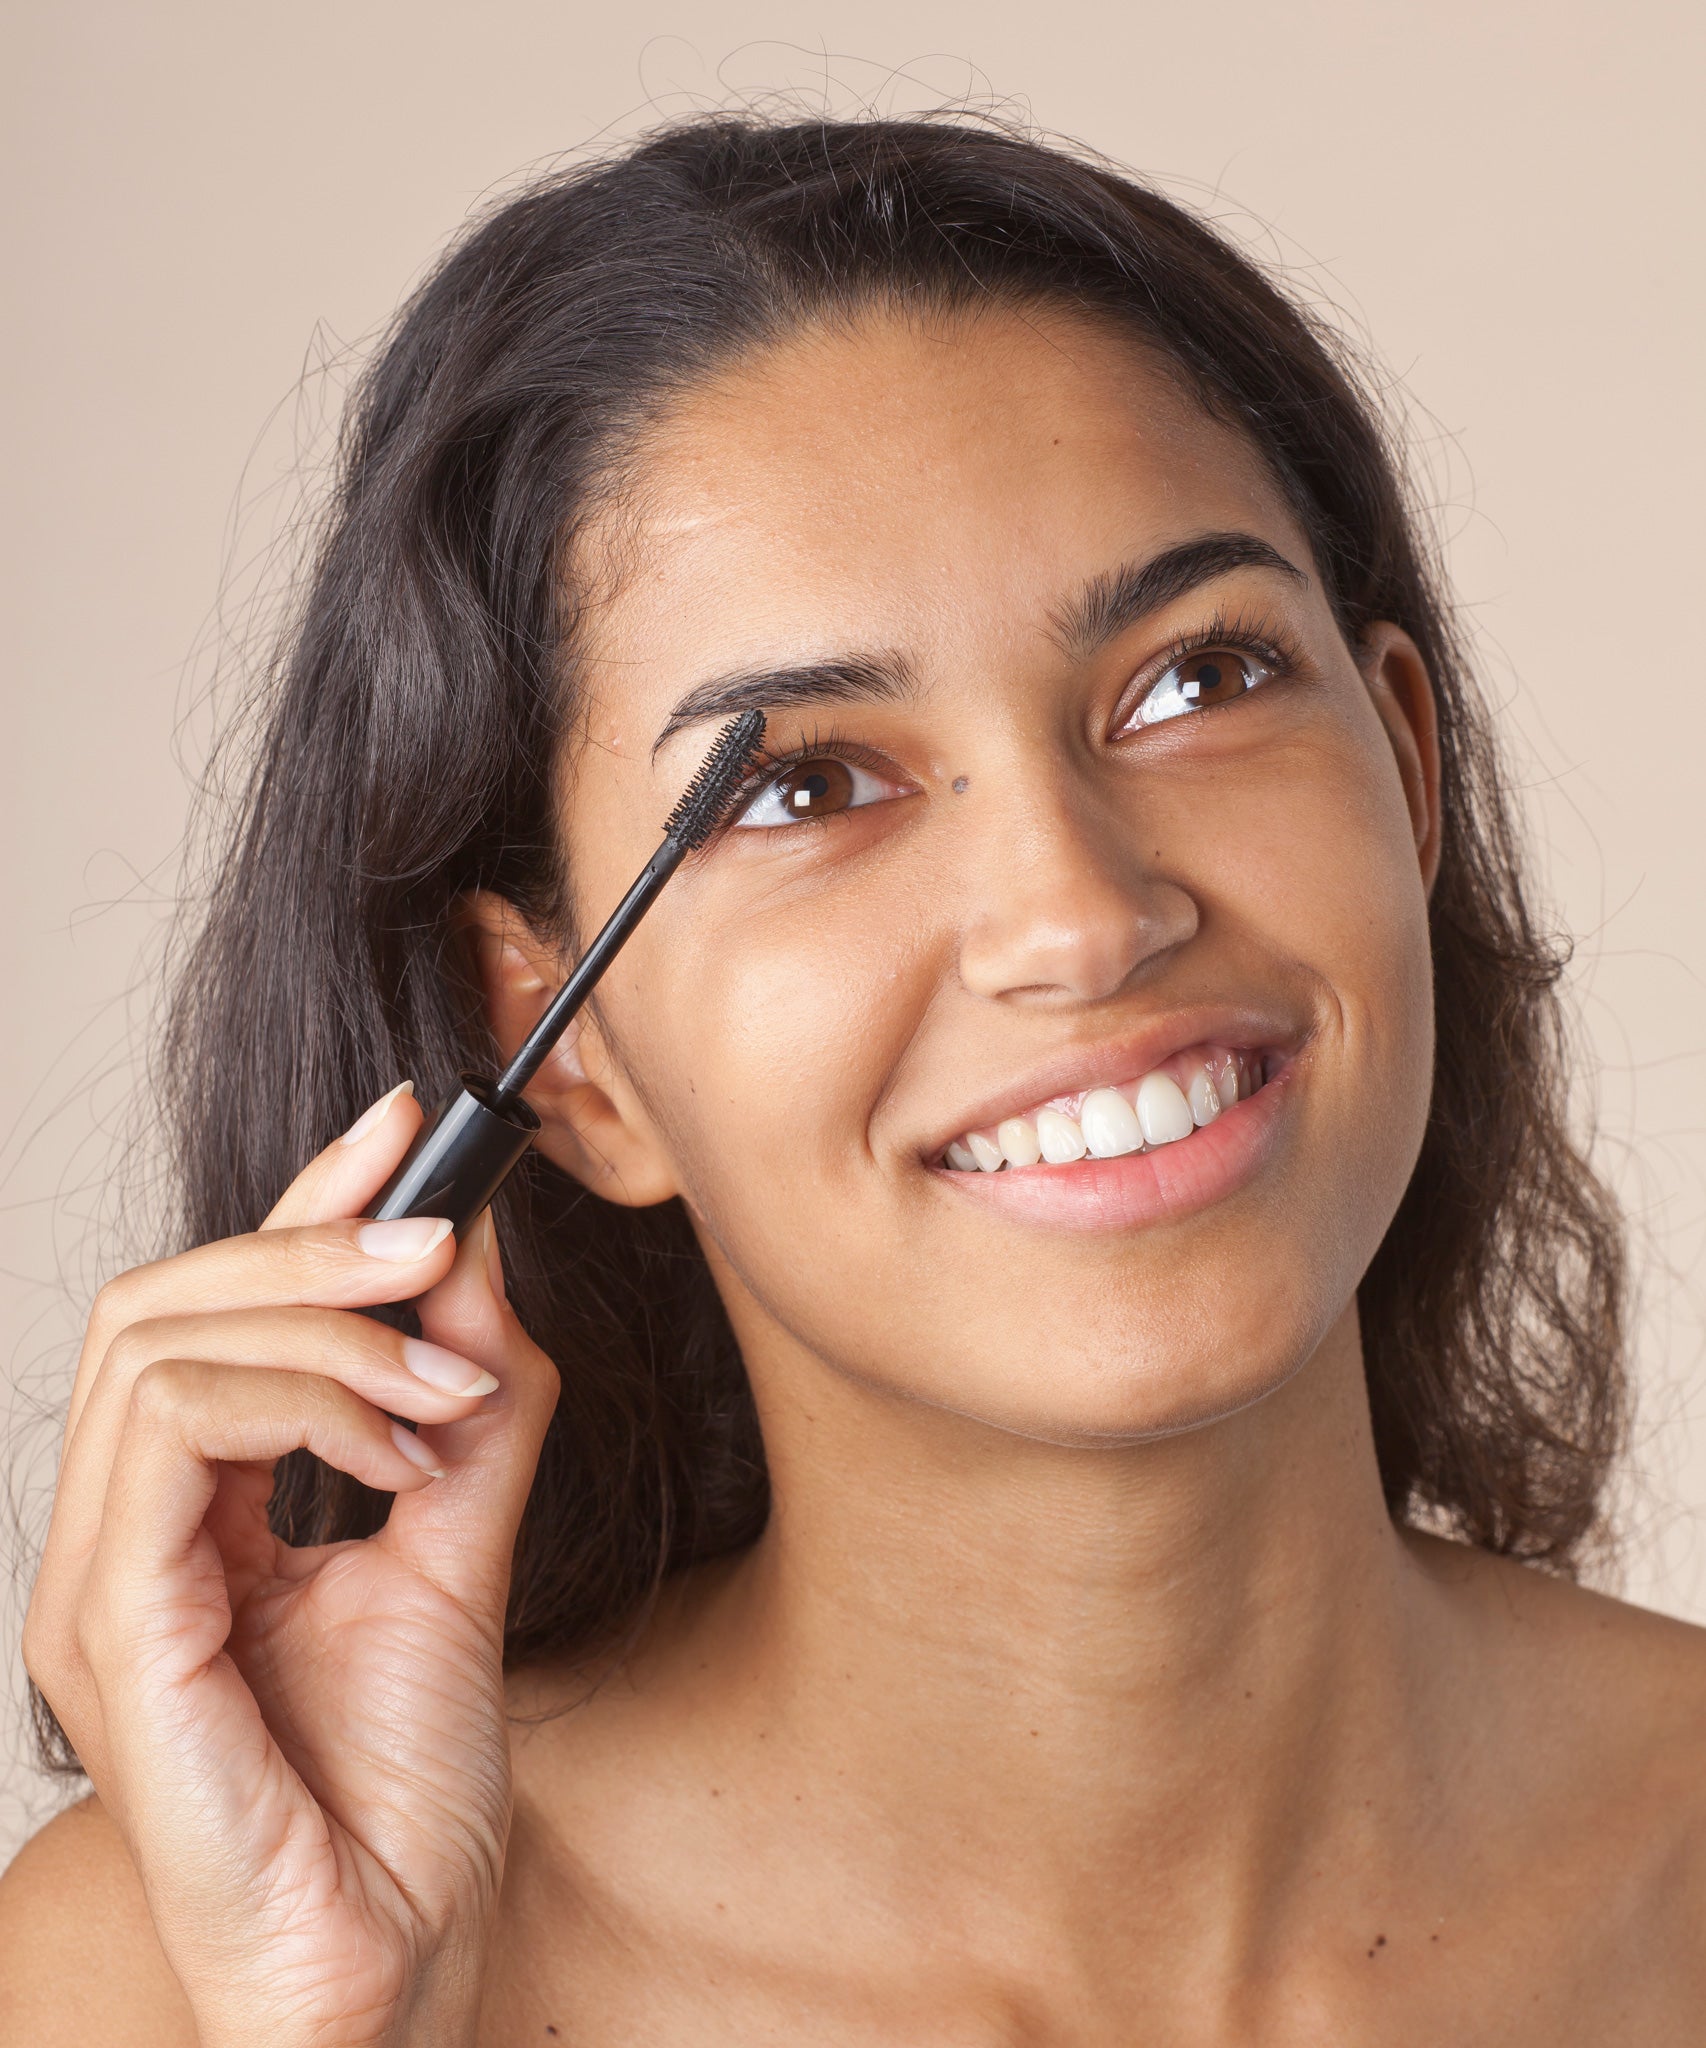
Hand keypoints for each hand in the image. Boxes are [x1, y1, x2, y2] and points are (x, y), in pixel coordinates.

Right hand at [23, 1085, 559, 2046]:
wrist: (388, 1967)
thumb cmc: (402, 1797)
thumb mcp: (461, 1557)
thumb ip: (470, 1416)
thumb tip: (483, 1265)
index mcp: (189, 1520)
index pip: (214, 1314)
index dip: (304, 1206)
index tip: (413, 1128)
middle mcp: (123, 1541)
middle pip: (161, 1304)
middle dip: (308, 1240)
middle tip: (437, 1229)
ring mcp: (100, 1586)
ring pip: (157, 1348)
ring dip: (323, 1327)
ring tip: (447, 1379)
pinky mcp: (112, 1631)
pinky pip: (171, 1437)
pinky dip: (302, 1404)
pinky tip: (402, 1449)